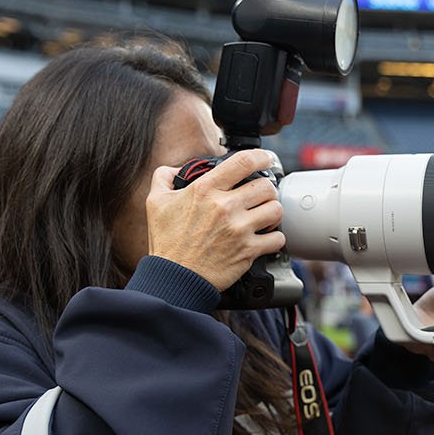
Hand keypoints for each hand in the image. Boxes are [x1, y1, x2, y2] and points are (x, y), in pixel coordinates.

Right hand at [146, 149, 284, 291]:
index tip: (265, 160)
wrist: (174, 277)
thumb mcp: (155, 202)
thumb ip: (164, 177)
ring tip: (265, 215)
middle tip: (262, 196)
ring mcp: (239, 229)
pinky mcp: (248, 250)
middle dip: (267, 189)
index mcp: (204, 190)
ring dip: (273, 212)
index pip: (243, 162)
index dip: (260, 157)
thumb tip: (177, 168)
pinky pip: (278, 238)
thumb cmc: (166, 241)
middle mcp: (224, 207)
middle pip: (266, 186)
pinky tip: (266, 237)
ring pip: (276, 210)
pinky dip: (276, 238)